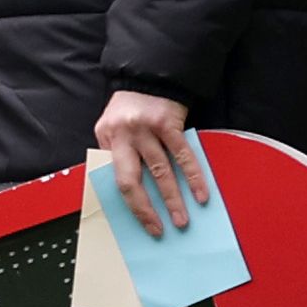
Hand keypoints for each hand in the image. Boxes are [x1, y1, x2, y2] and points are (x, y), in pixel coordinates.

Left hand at [95, 88, 207, 235]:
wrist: (149, 76)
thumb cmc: (130, 108)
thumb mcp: (112, 128)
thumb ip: (116, 154)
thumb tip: (129, 191)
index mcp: (105, 137)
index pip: (113, 178)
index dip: (127, 203)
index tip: (139, 223)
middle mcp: (122, 135)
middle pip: (129, 180)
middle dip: (145, 209)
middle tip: (158, 230)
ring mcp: (146, 129)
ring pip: (160, 172)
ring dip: (172, 199)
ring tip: (182, 220)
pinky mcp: (169, 124)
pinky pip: (183, 156)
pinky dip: (193, 177)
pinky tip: (201, 195)